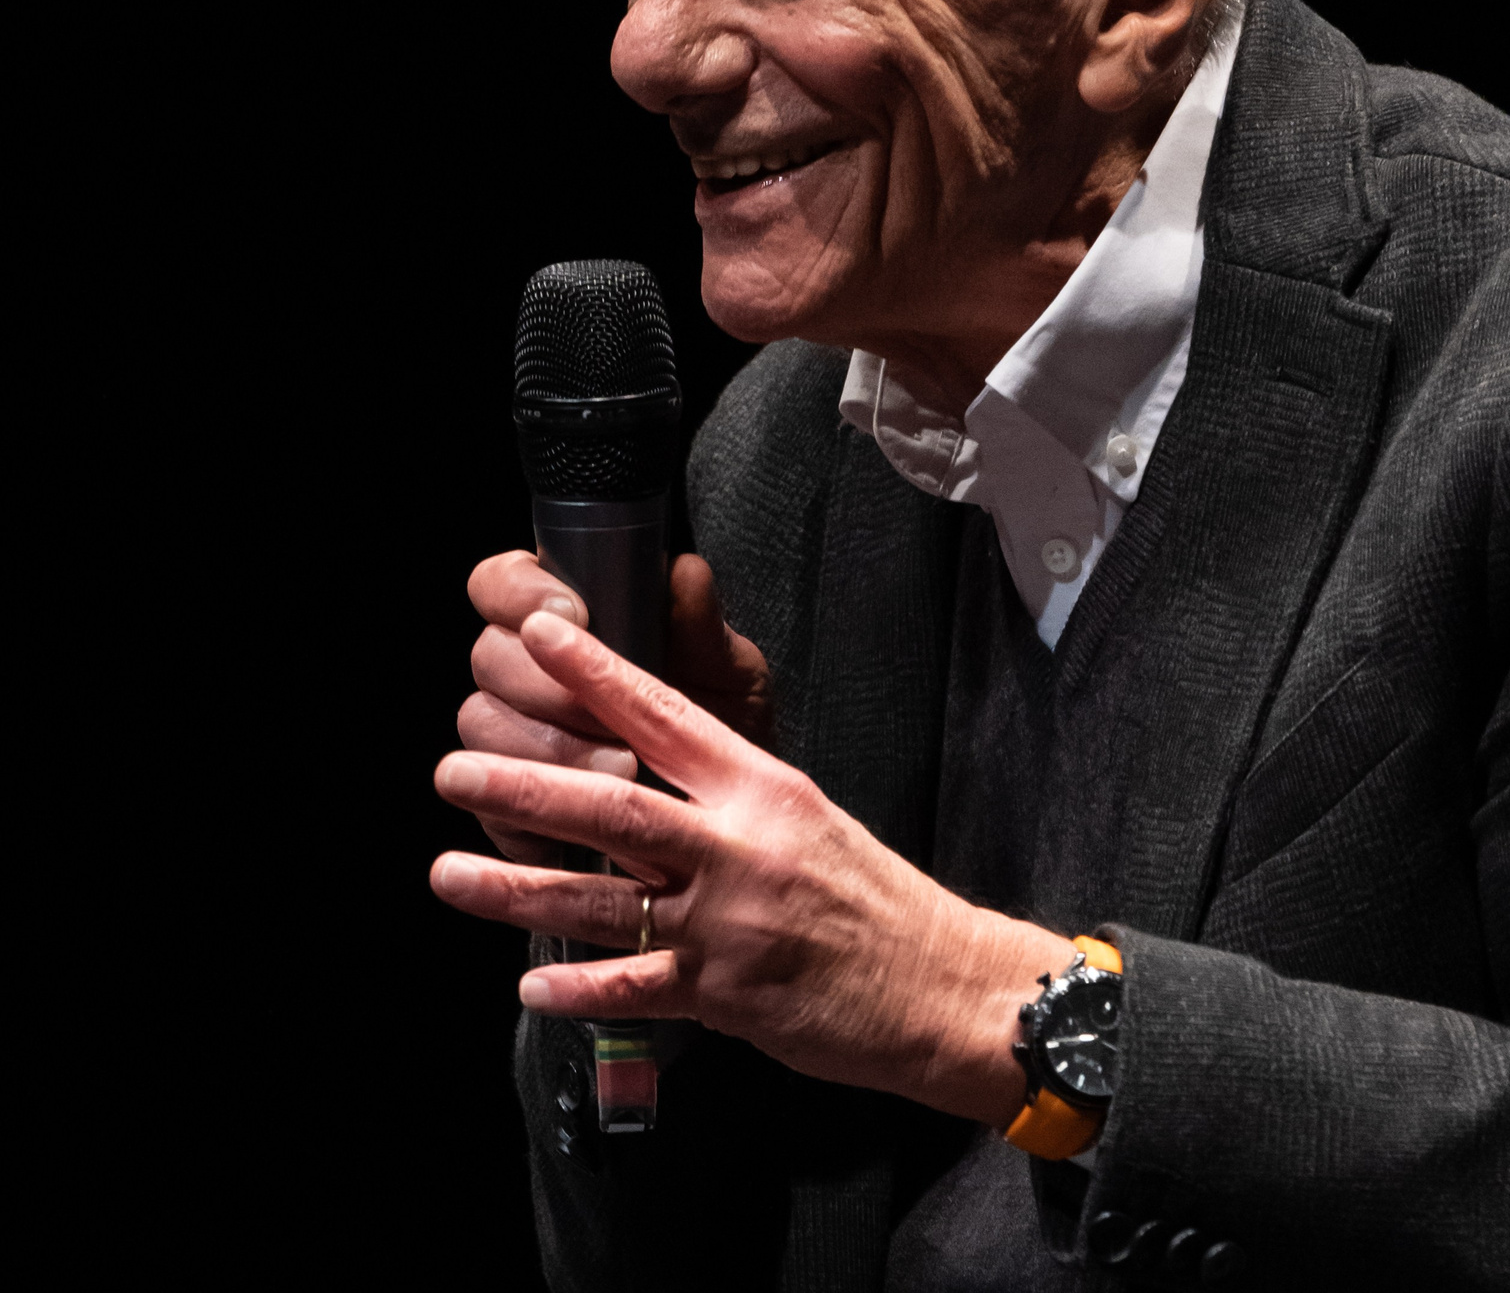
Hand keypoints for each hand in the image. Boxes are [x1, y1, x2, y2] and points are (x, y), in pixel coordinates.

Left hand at [431, 608, 1075, 1125]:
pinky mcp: (726, 996)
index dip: (597, 675)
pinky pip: (635, 987)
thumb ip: (729, 787)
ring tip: (447, 874)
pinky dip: (578, 987)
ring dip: (516, 886)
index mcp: (761, 787)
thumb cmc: (870, 894)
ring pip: (602, 898)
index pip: (665, 715)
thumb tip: (653, 755)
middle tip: (454, 768)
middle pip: (614, 803)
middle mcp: (740, 845)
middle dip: (525, 784)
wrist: (938, 979)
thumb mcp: (806, 812)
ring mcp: (728, 922)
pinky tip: (529, 984)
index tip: (541, 637)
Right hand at [458, 549, 773, 863]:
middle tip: (606, 710)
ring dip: (551, 749)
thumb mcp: (728, 673)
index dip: (521, 592)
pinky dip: (532, 809)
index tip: (570, 614)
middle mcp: (526, 671)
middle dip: (546, 684)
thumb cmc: (723, 727)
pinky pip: (486, 801)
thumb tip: (686, 574)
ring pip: (481, 723)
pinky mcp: (500, 803)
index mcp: (567, 620)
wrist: (725, 821)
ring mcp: (507, 734)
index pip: (504, 582)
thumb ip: (701, 625)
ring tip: (622, 767)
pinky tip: (586, 816)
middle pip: (488, 655)